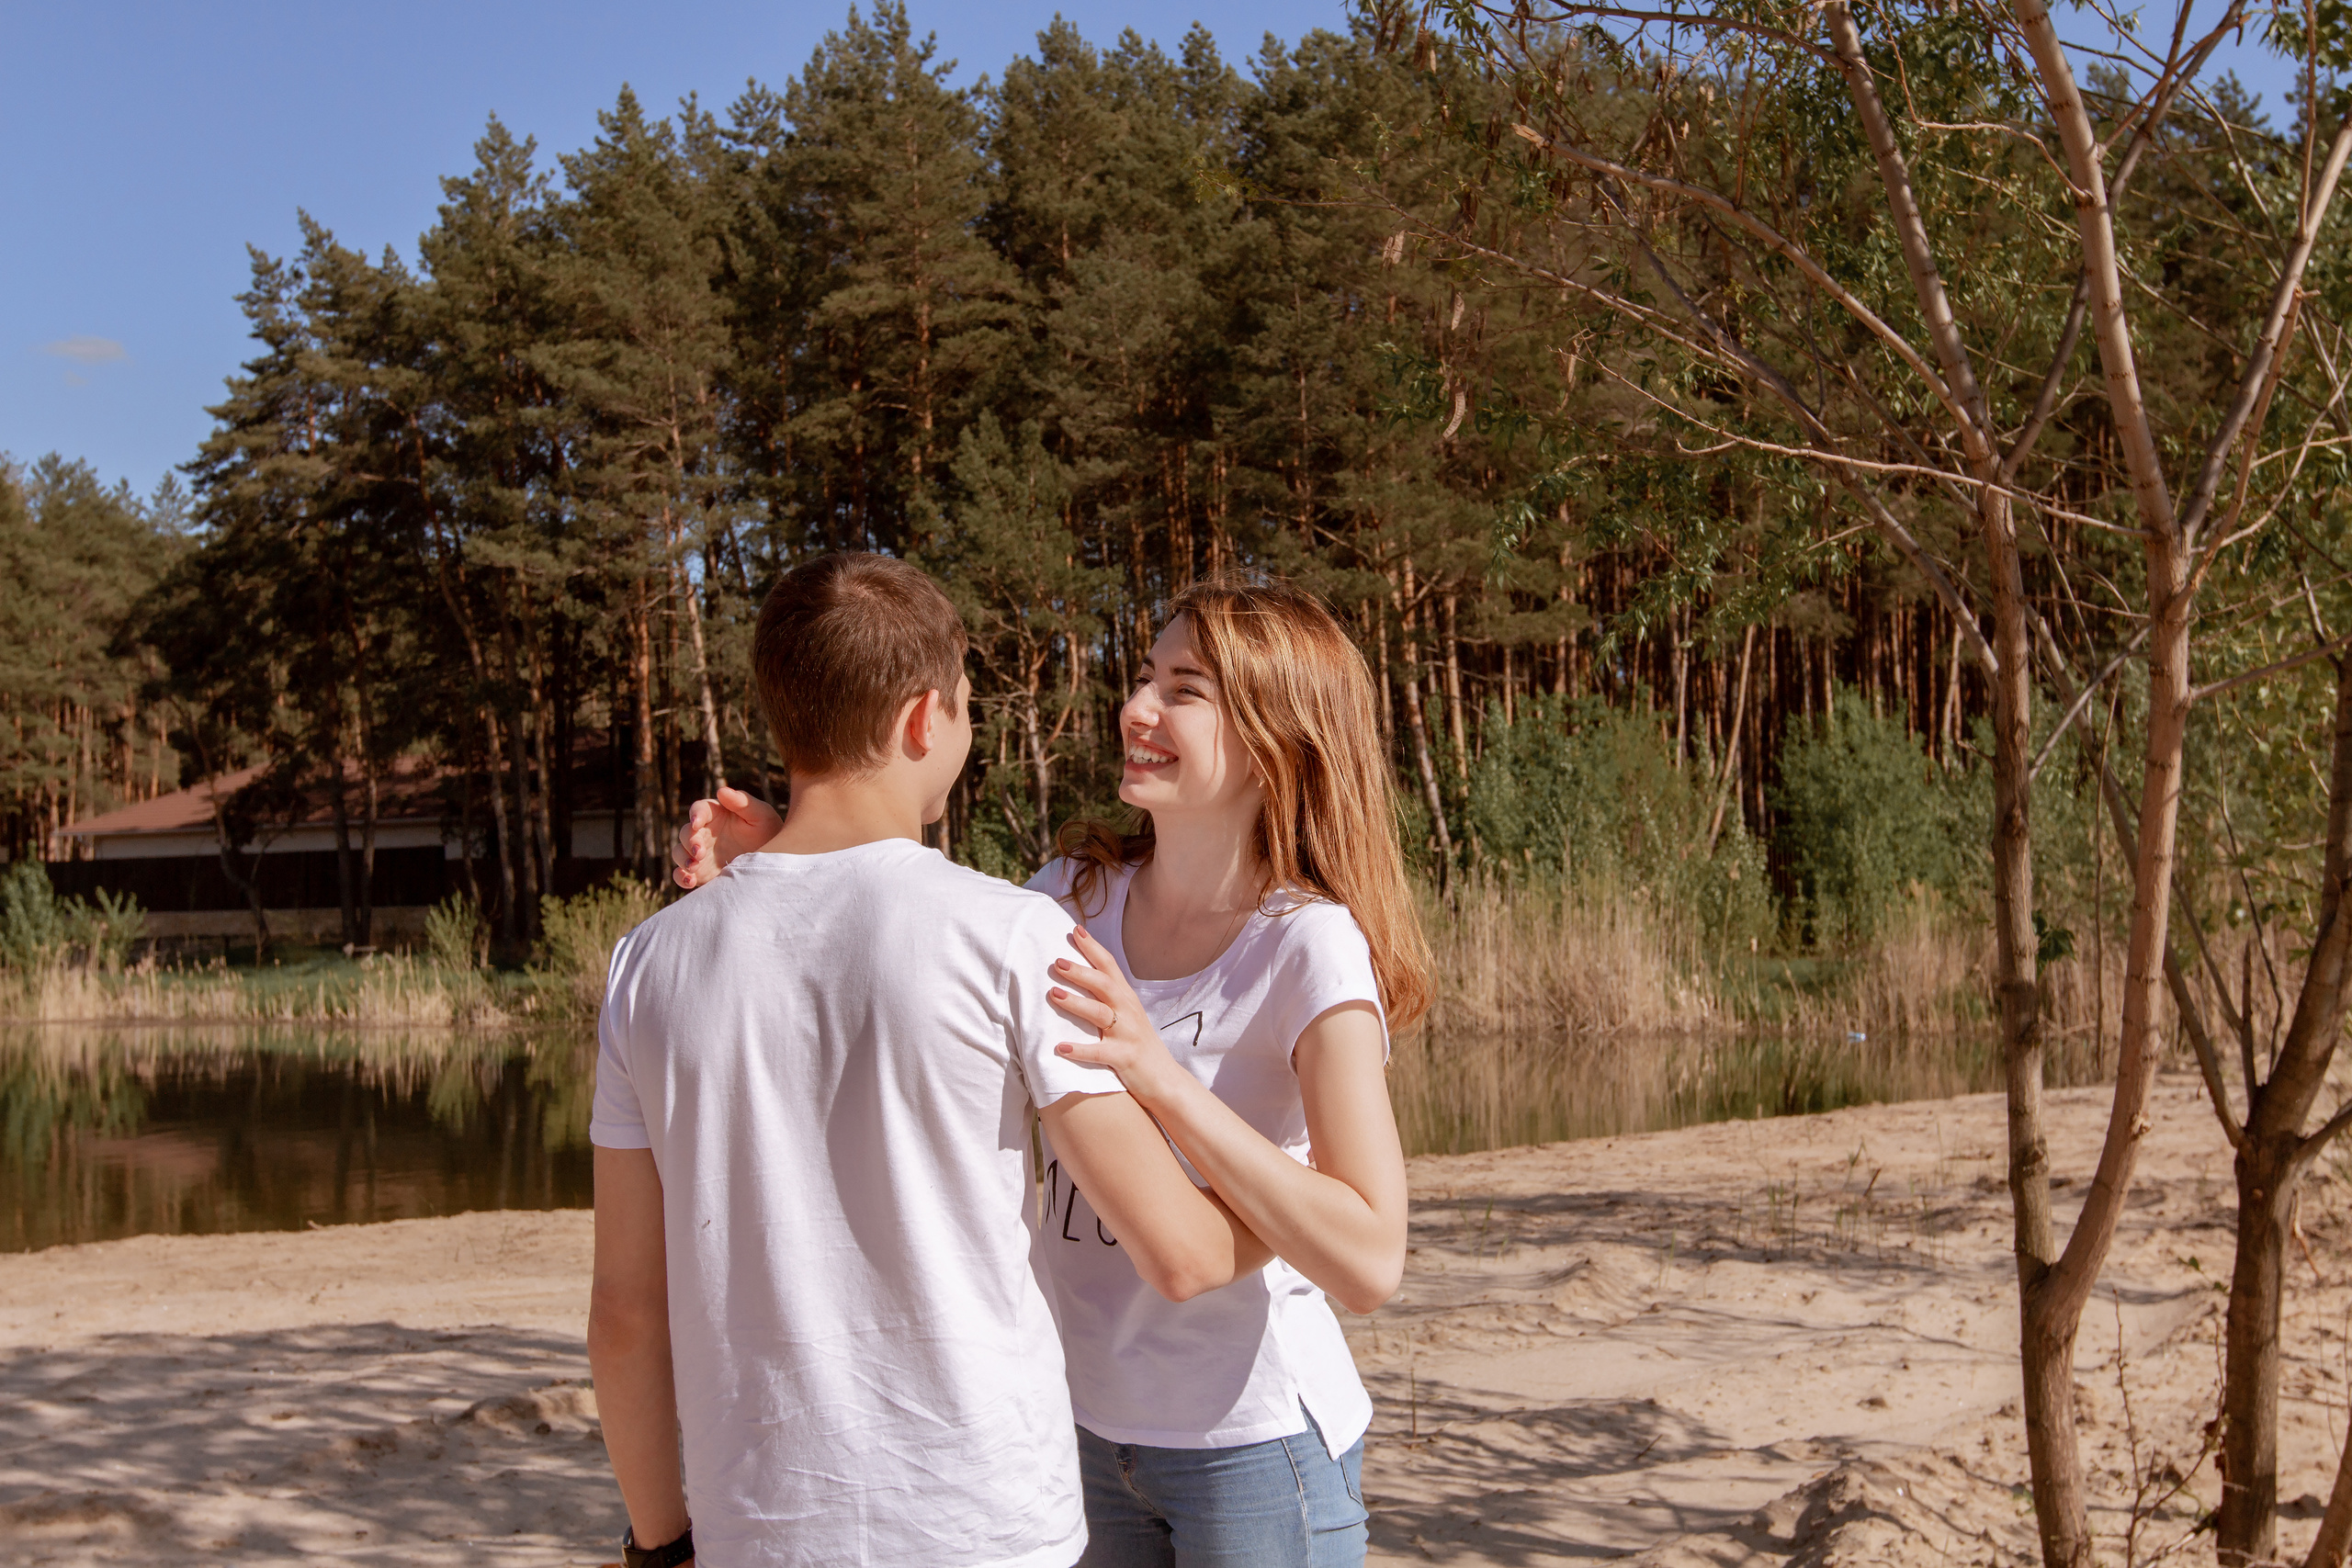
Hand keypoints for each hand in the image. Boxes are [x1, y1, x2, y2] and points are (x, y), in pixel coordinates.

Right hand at [671, 785, 782, 889]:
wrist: (774, 864)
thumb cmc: (769, 833)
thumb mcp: (762, 815)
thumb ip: (744, 802)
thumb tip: (721, 791)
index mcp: (716, 814)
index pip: (699, 810)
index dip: (695, 815)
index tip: (697, 823)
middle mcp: (705, 833)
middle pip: (686, 832)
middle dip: (689, 841)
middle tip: (700, 852)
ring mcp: (701, 854)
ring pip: (679, 852)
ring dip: (683, 859)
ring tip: (694, 867)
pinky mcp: (701, 873)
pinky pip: (682, 875)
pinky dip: (681, 877)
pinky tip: (690, 881)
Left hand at [1049, 926, 1187, 1103]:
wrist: (1164, 1078)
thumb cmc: (1138, 1044)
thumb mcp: (1127, 1014)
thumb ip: (1109, 996)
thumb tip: (1082, 974)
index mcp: (1126, 999)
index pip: (1109, 967)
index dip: (1093, 948)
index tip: (1075, 929)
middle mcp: (1128, 1012)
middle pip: (1104, 985)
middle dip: (1081, 972)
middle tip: (1057, 961)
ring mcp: (1127, 1034)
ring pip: (1100, 1014)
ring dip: (1076, 1003)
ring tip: (1053, 994)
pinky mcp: (1124, 1058)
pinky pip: (1100, 1053)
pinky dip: (1080, 1050)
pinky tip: (1060, 1047)